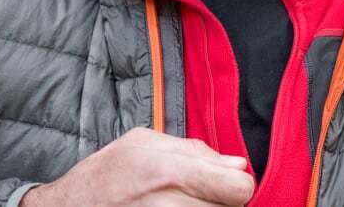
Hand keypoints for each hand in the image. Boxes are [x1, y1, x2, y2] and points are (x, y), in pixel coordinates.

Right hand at [19, 127, 253, 206]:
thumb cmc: (104, 173)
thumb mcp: (144, 142)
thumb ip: (195, 151)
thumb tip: (236, 164)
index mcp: (170, 172)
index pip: (239, 189)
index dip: (237, 183)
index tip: (225, 180)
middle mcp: (171, 206)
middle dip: (221, 198)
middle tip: (200, 190)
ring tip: (182, 199)